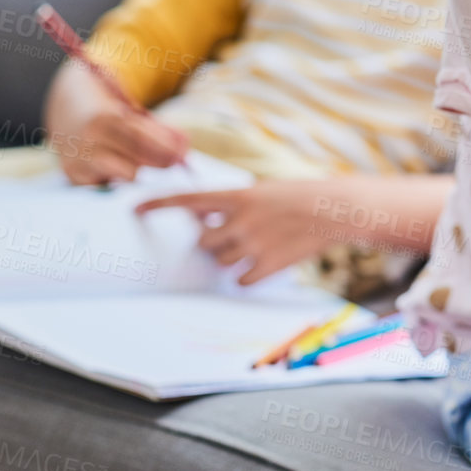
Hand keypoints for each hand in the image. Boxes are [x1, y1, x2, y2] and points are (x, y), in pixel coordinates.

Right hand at [42, 63, 187, 185]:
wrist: (64, 106)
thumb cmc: (106, 107)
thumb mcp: (129, 110)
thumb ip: (157, 127)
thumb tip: (186, 144)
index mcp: (103, 118)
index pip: (141, 138)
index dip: (165, 147)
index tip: (184, 153)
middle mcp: (89, 141)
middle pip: (136, 160)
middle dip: (159, 161)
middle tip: (175, 161)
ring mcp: (79, 160)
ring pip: (125, 175)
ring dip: (139, 169)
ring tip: (144, 161)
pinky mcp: (74, 176)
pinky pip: (108, 185)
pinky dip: (119, 178)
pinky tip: (121, 169)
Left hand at [135, 180, 336, 286]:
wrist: (334, 210)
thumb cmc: (299, 196)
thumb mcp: (262, 190)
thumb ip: (232, 203)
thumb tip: (204, 217)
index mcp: (239, 195)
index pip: (190, 200)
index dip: (160, 205)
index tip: (136, 208)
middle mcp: (242, 220)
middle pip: (204, 242)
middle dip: (211, 242)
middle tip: (228, 237)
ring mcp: (254, 244)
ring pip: (221, 262)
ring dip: (230, 258)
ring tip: (253, 246)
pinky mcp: (268, 266)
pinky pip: (241, 280)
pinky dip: (247, 276)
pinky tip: (264, 262)